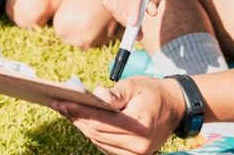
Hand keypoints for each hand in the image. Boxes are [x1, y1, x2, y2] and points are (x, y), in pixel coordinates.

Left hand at [52, 77, 182, 154]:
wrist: (174, 107)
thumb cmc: (152, 92)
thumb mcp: (135, 85)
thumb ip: (115, 93)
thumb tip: (96, 95)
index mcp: (140, 125)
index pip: (102, 121)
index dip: (80, 112)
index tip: (62, 102)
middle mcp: (138, 145)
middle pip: (97, 133)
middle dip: (76, 118)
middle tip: (59, 105)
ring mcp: (135, 153)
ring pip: (99, 141)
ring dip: (82, 126)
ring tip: (66, 111)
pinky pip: (105, 145)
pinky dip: (93, 133)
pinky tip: (81, 120)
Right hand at [102, 0, 168, 26]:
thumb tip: (152, 12)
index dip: (132, 9)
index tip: (133, 25)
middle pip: (121, 1)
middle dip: (128, 20)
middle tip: (138, 36)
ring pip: (113, 5)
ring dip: (122, 19)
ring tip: (134, 30)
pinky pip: (107, 3)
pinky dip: (115, 13)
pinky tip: (125, 17)